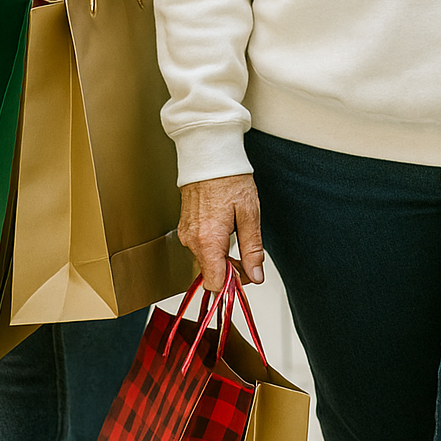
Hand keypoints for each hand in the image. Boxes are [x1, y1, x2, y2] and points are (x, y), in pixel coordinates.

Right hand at [178, 174, 264, 292]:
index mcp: (208, 240)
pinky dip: (212, 246)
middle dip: (230, 270)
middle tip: (248, 254)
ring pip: (205, 260)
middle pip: (210, 273)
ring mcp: (186, 234)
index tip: (247, 275)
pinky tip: (224, 228)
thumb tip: (256, 276)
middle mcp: (192, 241)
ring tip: (236, 234)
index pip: (215, 283)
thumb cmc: (230, 179)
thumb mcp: (250, 214)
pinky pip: (199, 247)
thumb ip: (252, 248)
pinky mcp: (184, 228)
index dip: (233, 284)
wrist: (210, 155)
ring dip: (221, 257)